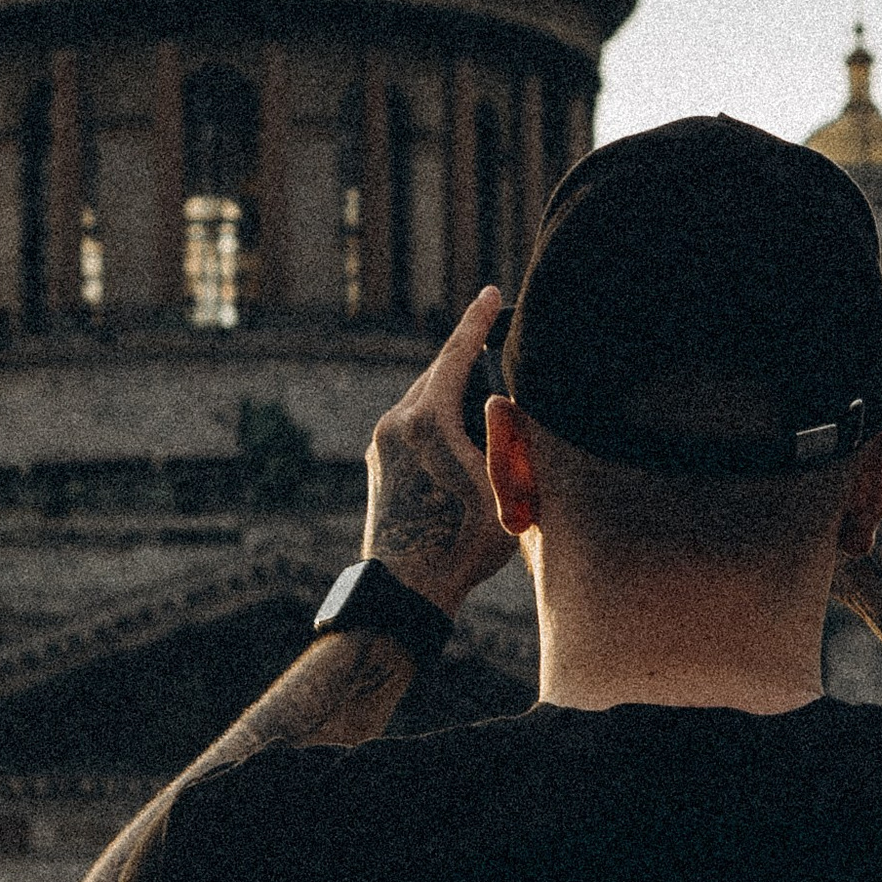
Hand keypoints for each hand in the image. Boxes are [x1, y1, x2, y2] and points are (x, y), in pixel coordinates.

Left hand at [362, 286, 514, 617]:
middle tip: (492, 331)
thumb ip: (503, 438)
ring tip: (481, 385)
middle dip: (465, 350)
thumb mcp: (502, 491)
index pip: (457, 354)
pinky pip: (409, 420)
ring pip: (421, 396)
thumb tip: (498, 400)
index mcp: (428, 420)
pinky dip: (435, 411)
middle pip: (437, 370)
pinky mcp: (378, 461)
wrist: (405, 587)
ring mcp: (382, 441)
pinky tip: (455, 425)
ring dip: (450, 385)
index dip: (478, 321)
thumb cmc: (460, 544)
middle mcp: (396, 421)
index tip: (490, 293)